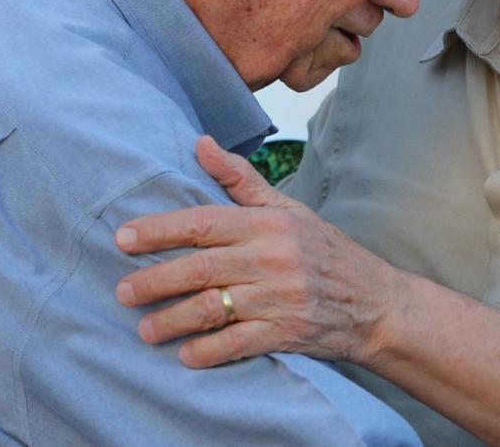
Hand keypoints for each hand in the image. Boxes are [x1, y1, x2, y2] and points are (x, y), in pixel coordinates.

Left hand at [114, 136, 399, 367]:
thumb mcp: (287, 210)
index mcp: (268, 224)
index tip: (123, 238)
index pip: (204, 222)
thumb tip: (201, 144)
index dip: (160, 230)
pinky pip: (239, 343)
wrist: (377, 302)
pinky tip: (186, 355)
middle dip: (155, 280)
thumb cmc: (325, 252)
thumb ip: (240, 180)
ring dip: (173, 320)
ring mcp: (280, 296)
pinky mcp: (288, 332)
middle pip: (201, 267)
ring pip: (214, 308)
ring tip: (145, 330)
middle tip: (122, 291)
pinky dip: (209, 351)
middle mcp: (272, 257)